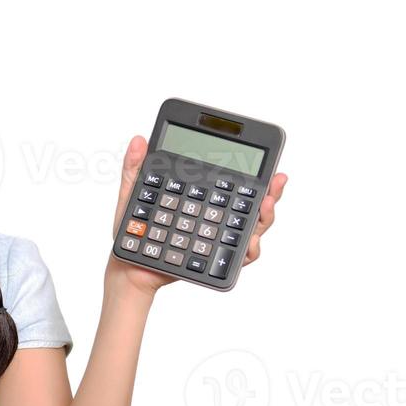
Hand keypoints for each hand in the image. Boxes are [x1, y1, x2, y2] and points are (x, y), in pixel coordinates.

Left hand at [105, 135, 288, 298]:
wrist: (129, 266)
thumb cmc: (134, 232)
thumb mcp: (133, 194)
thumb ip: (135, 167)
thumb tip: (138, 139)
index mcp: (203, 199)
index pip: (234, 184)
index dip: (255, 176)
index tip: (270, 166)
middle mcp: (216, 219)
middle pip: (253, 206)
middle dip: (271, 194)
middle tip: (276, 182)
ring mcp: (217, 240)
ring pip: (252, 230)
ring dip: (264, 218)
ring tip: (265, 206)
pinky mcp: (213, 260)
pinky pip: (238, 258)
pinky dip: (248, 251)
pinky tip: (249, 243)